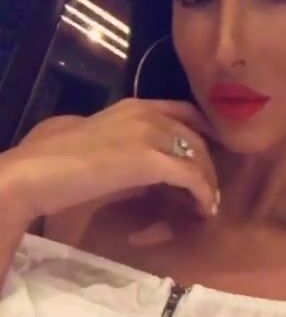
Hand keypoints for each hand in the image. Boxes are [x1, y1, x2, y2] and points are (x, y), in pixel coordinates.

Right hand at [8, 99, 218, 222]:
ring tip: (207, 206)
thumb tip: (152, 172)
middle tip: (209, 190)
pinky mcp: (151, 160)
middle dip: (208, 165)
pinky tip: (202, 210)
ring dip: (207, 184)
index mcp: (135, 106)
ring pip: (199, 157)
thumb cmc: (62, 162)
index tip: (214, 151)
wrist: (40, 170)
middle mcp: (148, 113)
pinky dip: (202, 195)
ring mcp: (150, 134)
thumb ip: (131, 150)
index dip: (205, 130)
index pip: (184, 110)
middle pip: (196, 137)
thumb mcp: (105, 147)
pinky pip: (192, 178)